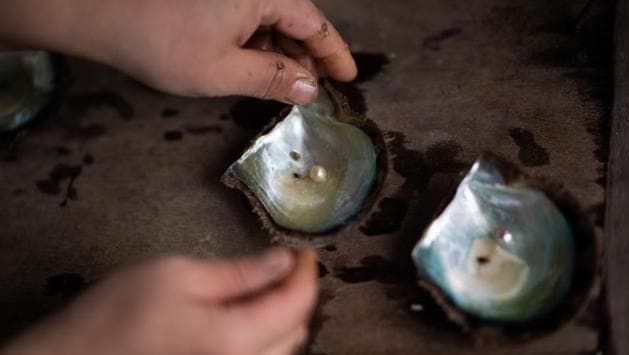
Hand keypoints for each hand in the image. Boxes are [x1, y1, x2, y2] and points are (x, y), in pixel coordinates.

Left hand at [0, 0, 356, 103]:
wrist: (98, 12)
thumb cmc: (160, 41)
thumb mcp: (223, 70)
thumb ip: (273, 79)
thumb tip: (311, 89)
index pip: (314, 24)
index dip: (334, 54)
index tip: (348, 78)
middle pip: (293, 20)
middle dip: (304, 58)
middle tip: (310, 91)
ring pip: (269, 22)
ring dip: (278, 55)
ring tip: (279, 86)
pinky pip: (245, 19)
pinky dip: (253, 46)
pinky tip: (249, 68)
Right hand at [1, 248, 317, 354]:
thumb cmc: (117, 315)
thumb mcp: (177, 276)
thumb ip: (239, 272)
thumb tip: (282, 260)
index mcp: (235, 340)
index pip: (297, 304)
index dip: (307, 272)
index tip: (304, 251)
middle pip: (297, 332)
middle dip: (298, 295)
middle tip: (284, 265)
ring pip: (282, 353)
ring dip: (285, 318)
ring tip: (266, 288)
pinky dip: (266, 338)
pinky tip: (245, 318)